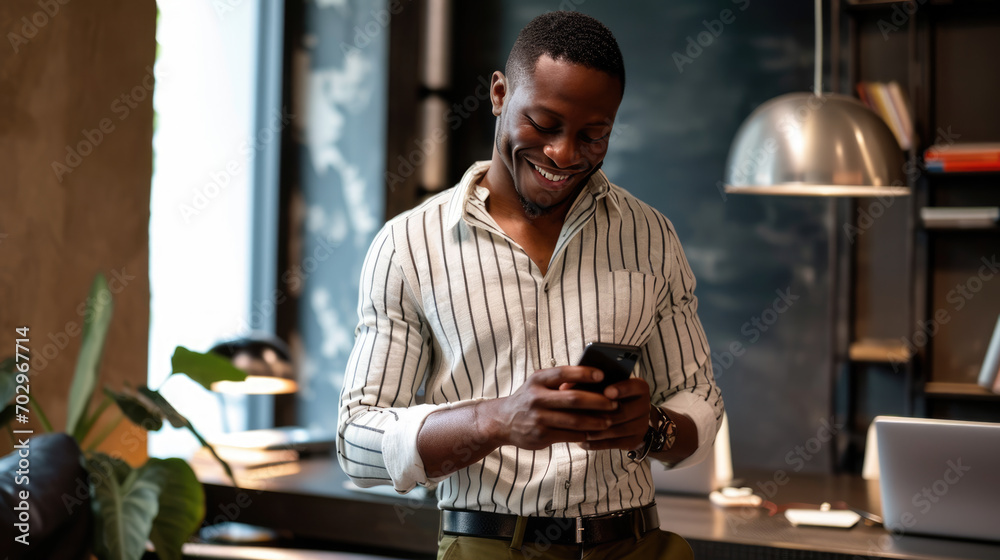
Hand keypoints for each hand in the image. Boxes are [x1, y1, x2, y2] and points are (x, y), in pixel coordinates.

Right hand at [482, 366, 619, 449]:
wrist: (502, 421)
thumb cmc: (528, 398)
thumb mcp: (537, 384)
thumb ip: (560, 382)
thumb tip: (594, 381)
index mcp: (538, 380)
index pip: (564, 373)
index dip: (584, 373)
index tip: (602, 376)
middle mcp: (537, 397)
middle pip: (574, 399)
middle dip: (598, 401)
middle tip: (614, 403)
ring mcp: (538, 418)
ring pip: (574, 420)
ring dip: (596, 421)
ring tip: (609, 421)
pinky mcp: (541, 436)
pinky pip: (569, 435)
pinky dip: (585, 434)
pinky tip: (595, 433)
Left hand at [579, 377, 650, 451]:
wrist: (627, 415)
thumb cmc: (608, 395)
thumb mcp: (602, 384)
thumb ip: (587, 382)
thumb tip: (564, 387)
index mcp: (639, 388)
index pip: (634, 387)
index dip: (621, 389)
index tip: (607, 392)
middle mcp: (645, 407)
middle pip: (623, 412)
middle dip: (600, 414)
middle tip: (580, 415)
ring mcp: (641, 426)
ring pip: (615, 430)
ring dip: (594, 430)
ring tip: (575, 429)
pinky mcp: (635, 441)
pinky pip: (613, 444)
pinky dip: (596, 443)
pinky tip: (581, 440)